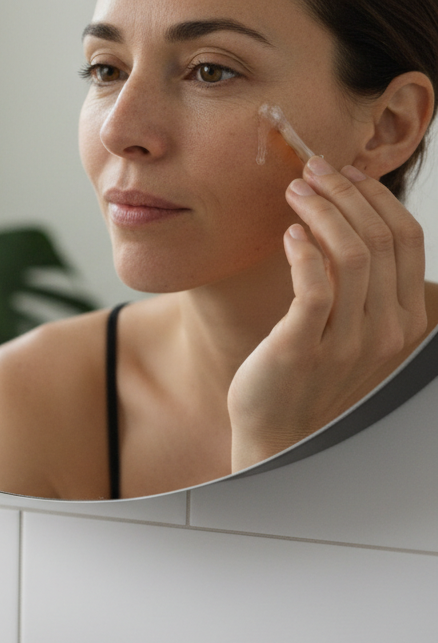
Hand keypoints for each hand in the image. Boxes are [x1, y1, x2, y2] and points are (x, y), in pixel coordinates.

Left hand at [229, 156, 426, 468]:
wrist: (276, 431)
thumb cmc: (306, 372)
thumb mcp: (349, 326)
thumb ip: (360, 283)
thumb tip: (347, 215)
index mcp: (405, 319)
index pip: (407, 240)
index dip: (377, 197)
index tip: (345, 171)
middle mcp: (386, 330)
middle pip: (381, 238)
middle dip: (346, 193)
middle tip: (311, 169)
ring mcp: (348, 341)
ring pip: (352, 254)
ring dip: (322, 210)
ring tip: (293, 190)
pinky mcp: (304, 347)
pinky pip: (315, 287)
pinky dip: (305, 251)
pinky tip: (289, 233)